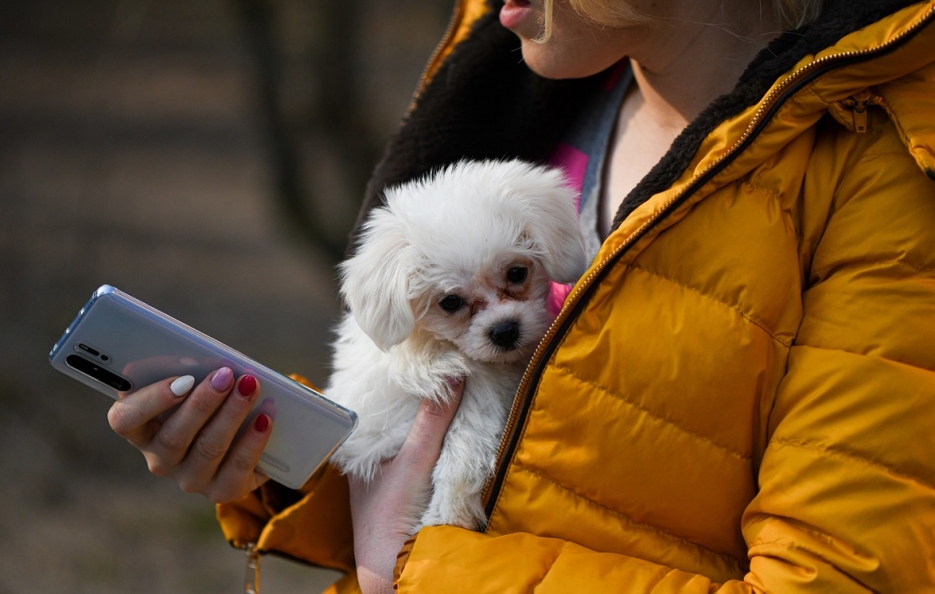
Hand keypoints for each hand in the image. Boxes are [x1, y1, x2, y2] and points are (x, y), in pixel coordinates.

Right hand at [107, 368, 272, 502]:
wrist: (246, 436)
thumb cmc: (213, 400)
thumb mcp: (197, 384)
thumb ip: (193, 373)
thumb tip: (210, 362)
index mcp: (142, 430)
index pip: (125, 420)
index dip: (151, 400)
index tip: (183, 379)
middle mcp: (160, 460)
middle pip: (174, 436)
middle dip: (203, 402)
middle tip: (225, 375)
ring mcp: (190, 478)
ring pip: (208, 448)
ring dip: (231, 414)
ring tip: (250, 387)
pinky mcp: (222, 490)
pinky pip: (237, 468)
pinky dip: (253, 440)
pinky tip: (265, 418)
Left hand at [349, 378, 463, 593]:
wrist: (396, 567)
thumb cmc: (389, 518)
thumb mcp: (414, 461)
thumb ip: (432, 420)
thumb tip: (452, 375)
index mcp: (358, 451)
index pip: (373, 406)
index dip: (392, 383)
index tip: (414, 360)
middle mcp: (369, 461)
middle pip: (392, 419)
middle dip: (413, 398)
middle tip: (436, 367)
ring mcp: (386, 477)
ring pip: (406, 437)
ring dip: (425, 419)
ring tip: (446, 387)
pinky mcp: (406, 490)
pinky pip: (419, 454)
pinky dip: (433, 439)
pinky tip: (449, 426)